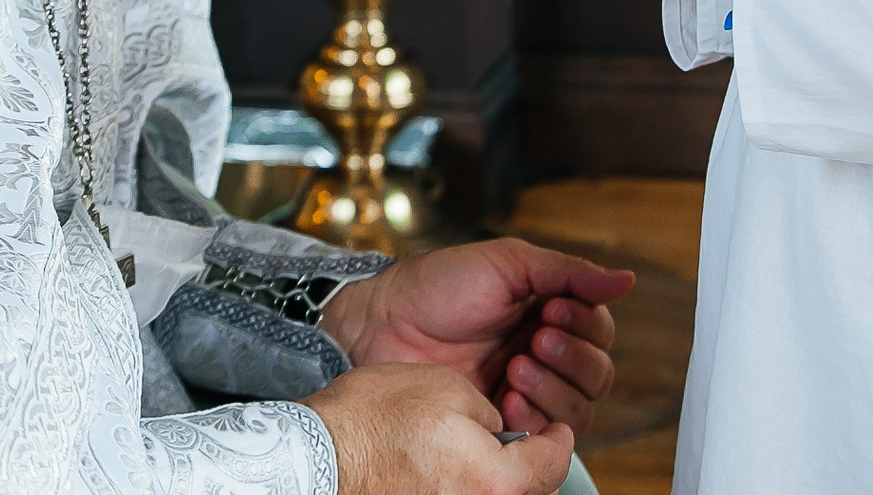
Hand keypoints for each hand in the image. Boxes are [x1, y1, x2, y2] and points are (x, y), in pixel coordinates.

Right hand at [303, 363, 576, 494]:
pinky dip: (466, 490)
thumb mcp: (447, 388)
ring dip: (498, 483)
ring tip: (481, 456)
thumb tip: (501, 434)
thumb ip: (491, 415)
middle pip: (531, 494)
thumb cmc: (373, 420)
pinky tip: (451, 473)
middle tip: (525, 444)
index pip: (553, 465)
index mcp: (496, 482)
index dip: (559, 440)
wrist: (314, 458)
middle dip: (532, 469)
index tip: (557, 429)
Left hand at [320, 237, 632, 434]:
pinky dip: (533, 418)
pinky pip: (545, 435)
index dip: (585, 324)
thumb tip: (625, 280)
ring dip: (552, 390)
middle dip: (571, 359)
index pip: (600, 330)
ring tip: (514, 369)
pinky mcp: (503, 422)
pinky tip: (504, 399)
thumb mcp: (508, 264)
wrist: (385, 324)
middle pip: (598, 375)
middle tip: (534, 342)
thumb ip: (569, 273)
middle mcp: (545, 354)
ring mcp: (526, 392)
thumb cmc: (439, 286)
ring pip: (578, 409)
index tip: (550, 311)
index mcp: (551, 311)